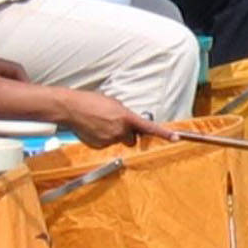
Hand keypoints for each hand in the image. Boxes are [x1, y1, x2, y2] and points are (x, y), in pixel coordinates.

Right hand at [51, 88, 166, 146]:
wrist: (71, 108)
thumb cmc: (91, 102)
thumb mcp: (115, 104)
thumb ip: (126, 115)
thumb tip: (131, 122)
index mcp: (126, 118)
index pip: (149, 128)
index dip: (164, 133)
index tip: (176, 138)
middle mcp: (120, 131)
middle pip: (132, 138)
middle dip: (128, 134)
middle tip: (116, 123)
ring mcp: (109, 139)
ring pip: (118, 141)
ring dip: (114, 134)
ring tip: (100, 123)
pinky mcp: (99, 146)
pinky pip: (106, 144)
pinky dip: (102, 138)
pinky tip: (94, 128)